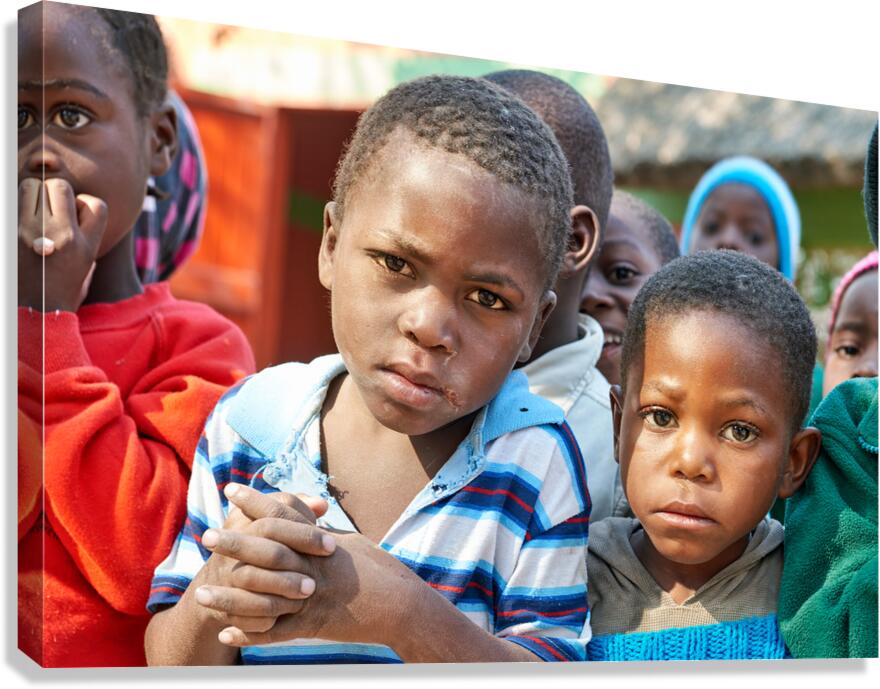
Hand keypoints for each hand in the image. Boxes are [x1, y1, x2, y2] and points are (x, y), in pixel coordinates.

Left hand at [18, 178, 106, 310]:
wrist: (30, 316)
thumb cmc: (58, 298)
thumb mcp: (84, 272)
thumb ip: (86, 244)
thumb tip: (82, 224)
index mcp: (85, 247)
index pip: (94, 204)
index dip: (83, 204)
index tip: (74, 218)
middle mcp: (62, 236)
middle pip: (60, 186)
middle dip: (53, 195)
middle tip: (45, 213)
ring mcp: (32, 233)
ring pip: (31, 187)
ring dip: (30, 196)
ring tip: (29, 217)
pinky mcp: (11, 233)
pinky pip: (14, 202)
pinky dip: (17, 209)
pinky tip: (19, 227)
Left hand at [214, 489, 425, 648]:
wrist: (402, 607)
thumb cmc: (381, 571)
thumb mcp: (351, 543)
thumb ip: (321, 534)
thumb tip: (303, 519)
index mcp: (321, 543)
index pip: (282, 515)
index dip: (256, 501)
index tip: (232, 490)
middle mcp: (312, 568)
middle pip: (265, 551)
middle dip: (234, 543)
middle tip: (206, 535)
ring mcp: (311, 598)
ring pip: (261, 596)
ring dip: (228, 596)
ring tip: (201, 593)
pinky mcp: (312, 627)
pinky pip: (274, 633)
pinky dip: (249, 633)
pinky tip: (225, 632)